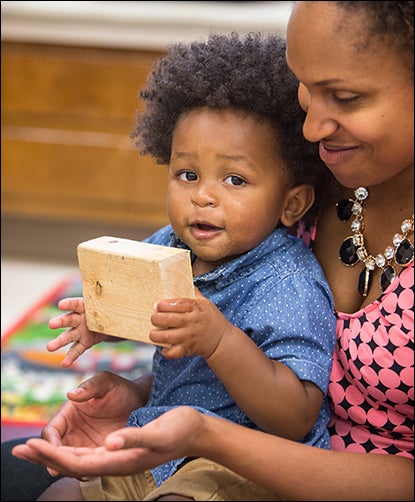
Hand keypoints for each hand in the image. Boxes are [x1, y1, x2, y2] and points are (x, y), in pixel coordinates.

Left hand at [12, 407, 204, 477]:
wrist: (195, 430)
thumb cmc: (179, 429)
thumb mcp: (159, 432)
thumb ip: (134, 438)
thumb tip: (109, 444)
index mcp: (120, 460)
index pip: (78, 462)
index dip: (52, 455)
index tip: (31, 445)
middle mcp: (116, 461)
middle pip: (72, 463)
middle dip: (45, 457)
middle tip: (18, 450)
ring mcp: (118, 456)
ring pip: (78, 459)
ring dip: (54, 453)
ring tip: (33, 449)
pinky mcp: (122, 448)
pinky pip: (89, 453)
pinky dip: (70, 449)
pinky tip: (65, 446)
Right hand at [35, 370, 145, 474]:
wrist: (140, 401)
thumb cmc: (121, 388)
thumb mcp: (107, 383)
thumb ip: (90, 387)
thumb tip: (71, 394)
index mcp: (69, 413)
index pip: (51, 431)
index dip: (50, 443)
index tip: (55, 451)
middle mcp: (72, 430)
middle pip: (55, 451)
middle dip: (56, 462)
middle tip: (60, 471)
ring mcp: (83, 443)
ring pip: (69, 461)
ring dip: (70, 469)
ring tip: (81, 474)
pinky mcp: (96, 452)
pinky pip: (86, 465)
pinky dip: (86, 471)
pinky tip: (92, 474)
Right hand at [48, 297, 108, 366]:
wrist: (110, 322)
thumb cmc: (107, 309)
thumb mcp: (110, 304)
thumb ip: (111, 301)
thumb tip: (123, 290)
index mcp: (84, 307)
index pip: (75, 304)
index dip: (68, 304)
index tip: (61, 305)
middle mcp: (78, 318)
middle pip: (68, 320)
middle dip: (60, 322)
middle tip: (51, 324)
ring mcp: (79, 331)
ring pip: (68, 336)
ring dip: (59, 342)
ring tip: (49, 348)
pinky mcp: (84, 342)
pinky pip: (76, 350)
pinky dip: (71, 357)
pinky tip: (64, 364)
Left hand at [150, 288, 232, 358]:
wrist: (221, 340)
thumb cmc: (210, 318)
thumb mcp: (205, 302)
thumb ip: (192, 293)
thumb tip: (180, 279)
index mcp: (196, 308)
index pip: (177, 303)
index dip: (164, 304)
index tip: (157, 305)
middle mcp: (192, 322)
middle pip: (168, 319)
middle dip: (156, 318)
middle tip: (154, 318)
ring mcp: (189, 337)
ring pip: (166, 337)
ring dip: (156, 335)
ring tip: (154, 332)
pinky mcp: (187, 349)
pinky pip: (172, 352)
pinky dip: (165, 351)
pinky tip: (164, 346)